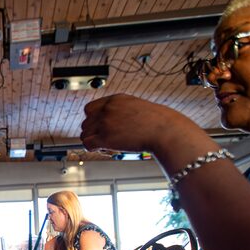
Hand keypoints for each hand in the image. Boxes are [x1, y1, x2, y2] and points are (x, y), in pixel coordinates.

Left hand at [80, 94, 203, 155]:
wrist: (165, 130)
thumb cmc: (157, 123)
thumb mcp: (137, 108)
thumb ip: (122, 111)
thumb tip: (113, 123)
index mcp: (115, 99)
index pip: (89, 109)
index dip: (93, 120)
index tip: (101, 128)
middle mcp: (107, 108)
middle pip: (86, 122)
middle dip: (94, 132)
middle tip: (107, 139)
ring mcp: (105, 122)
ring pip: (85, 134)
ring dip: (94, 141)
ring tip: (109, 145)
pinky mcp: (104, 137)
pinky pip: (87, 144)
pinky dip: (94, 149)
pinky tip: (107, 150)